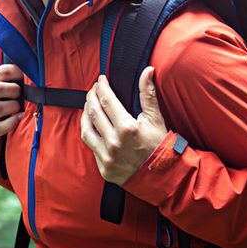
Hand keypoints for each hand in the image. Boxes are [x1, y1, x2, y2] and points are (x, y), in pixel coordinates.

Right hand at [0, 59, 23, 142]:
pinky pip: (1, 127)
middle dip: (14, 90)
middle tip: (20, 93)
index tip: (25, 74)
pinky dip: (13, 121)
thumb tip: (16, 53)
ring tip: (18, 106)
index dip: (16, 71)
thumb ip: (0, 71)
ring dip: (13, 106)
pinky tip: (19, 117)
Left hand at [80, 67, 167, 184]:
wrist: (161, 176)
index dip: (102, 87)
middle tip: (93, 89)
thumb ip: (148, 94)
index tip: (101, 80)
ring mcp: (107, 156)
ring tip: (88, 105)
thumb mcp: (155, 118)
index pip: (107, 100)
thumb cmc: (159, 145)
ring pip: (86, 130)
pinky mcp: (103, 168)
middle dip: (91, 96)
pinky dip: (90, 133)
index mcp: (127, 128)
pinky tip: (92, 126)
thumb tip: (147, 71)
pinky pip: (91, 147)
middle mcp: (114, 142)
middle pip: (94, 112)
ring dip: (85, 114)